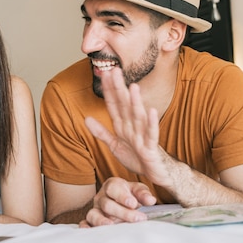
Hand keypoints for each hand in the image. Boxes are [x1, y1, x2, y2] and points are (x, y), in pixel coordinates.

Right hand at [79, 177, 155, 227]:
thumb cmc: (131, 195)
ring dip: (102, 221)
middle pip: (107, 204)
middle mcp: (101, 197)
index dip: (122, 196)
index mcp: (112, 186)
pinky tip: (89, 232)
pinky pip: (85, 223)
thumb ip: (143, 194)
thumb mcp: (139, 191)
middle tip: (139, 219)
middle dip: (123, 212)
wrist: (123, 202)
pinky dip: (85, 227)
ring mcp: (95, 209)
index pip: (113, 188)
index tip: (133, 203)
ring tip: (112, 226)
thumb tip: (151, 200)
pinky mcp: (91, 220)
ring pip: (93, 214)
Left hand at [85, 67, 171, 187]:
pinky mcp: (151, 147)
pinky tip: (151, 111)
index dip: (108, 91)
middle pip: (125, 105)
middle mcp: (133, 126)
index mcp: (123, 125)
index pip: (114, 105)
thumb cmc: (137, 157)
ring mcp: (143, 136)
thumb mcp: (114, 145)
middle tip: (114, 70)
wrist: (156, 172)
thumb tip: (86, 118)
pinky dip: (151, 123)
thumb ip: (101, 132)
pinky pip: (152, 134)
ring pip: (138, 116)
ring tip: (133, 86)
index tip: (103, 74)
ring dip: (136, 102)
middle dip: (119, 88)